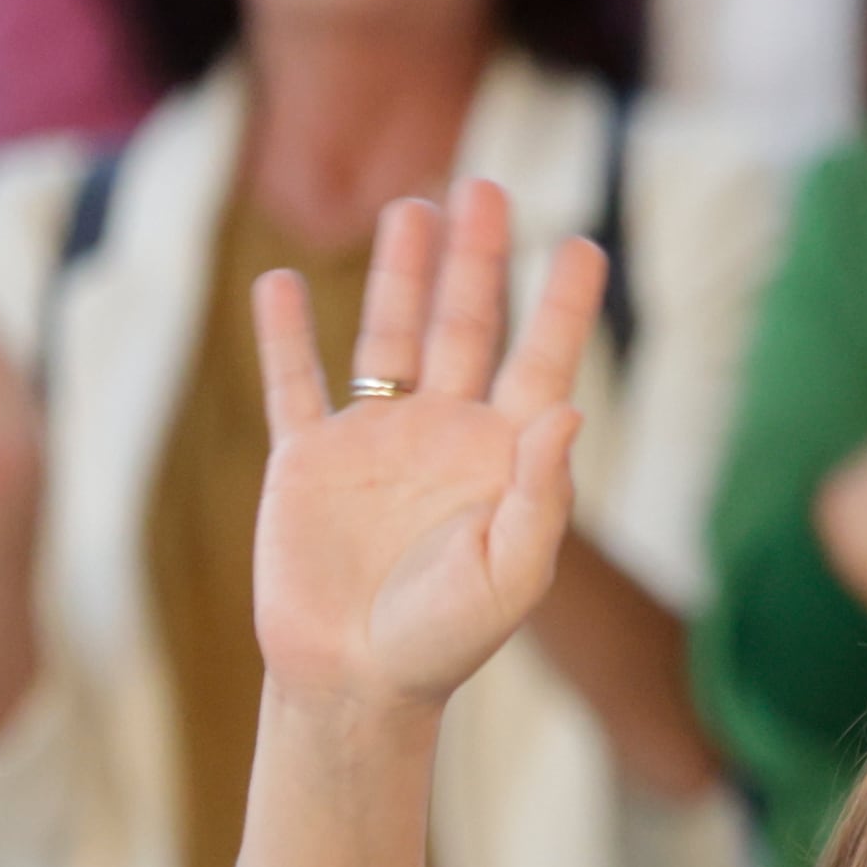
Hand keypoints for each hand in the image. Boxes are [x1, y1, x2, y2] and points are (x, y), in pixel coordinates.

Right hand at [249, 180, 606, 716]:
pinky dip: (284, 335)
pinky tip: (280, 280)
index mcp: (504, 458)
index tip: (585, 242)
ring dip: (400, 271)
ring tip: (414, 205)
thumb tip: (567, 406)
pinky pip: (293, 384)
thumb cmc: (445, 641)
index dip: (563, 304)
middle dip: (478, 256)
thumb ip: (542, 492)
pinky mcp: (308, 460)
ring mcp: (375, 440)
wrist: (356, 682)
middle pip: (468, 323)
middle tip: (487, 184)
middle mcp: (445, 434)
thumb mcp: (510, 573)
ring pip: (389, 333)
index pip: (543, 361)